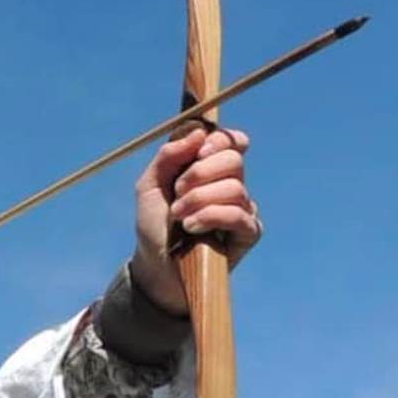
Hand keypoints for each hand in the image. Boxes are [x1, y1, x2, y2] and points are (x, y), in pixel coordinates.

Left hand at [131, 126, 261, 314]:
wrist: (155, 265)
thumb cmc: (154, 225)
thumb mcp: (149, 185)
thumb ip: (169, 155)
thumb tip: (198, 132)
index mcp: (210, 168)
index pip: (233, 141)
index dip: (220, 140)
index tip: (199, 151)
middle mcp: (231, 184)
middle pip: (233, 159)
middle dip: (199, 173)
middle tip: (178, 192)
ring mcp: (243, 208)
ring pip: (234, 187)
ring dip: (199, 200)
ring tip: (179, 217)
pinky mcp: (248, 232)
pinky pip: (238, 213)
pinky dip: (211, 216)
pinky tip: (192, 228)